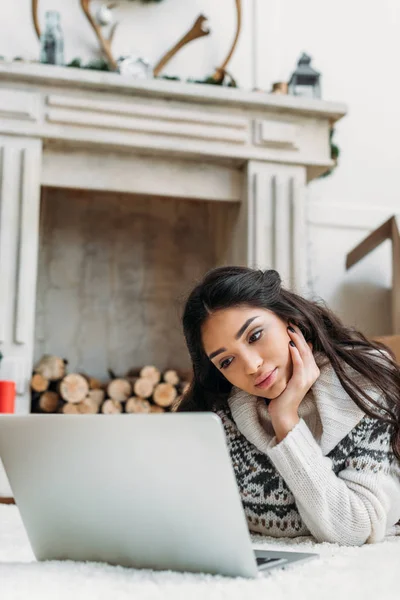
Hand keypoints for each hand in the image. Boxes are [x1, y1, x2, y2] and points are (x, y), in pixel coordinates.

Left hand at [267, 323, 319, 438]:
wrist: (283, 413)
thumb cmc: (284, 393)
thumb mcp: (290, 374)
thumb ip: (294, 362)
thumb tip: (296, 346)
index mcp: (311, 369)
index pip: (307, 347)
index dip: (300, 334)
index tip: (292, 322)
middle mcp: (312, 372)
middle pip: (306, 347)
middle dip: (298, 333)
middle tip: (290, 321)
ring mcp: (308, 377)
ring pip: (304, 353)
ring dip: (297, 340)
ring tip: (290, 328)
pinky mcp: (300, 382)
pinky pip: (299, 364)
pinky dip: (295, 354)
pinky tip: (290, 345)